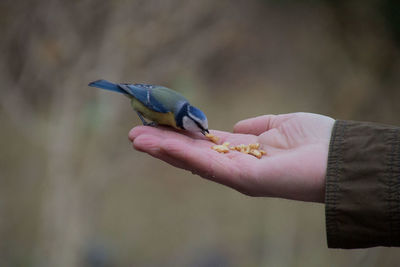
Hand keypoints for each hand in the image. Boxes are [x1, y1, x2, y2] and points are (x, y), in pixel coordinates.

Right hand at [128, 112, 334, 202]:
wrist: (339, 156)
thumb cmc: (316, 139)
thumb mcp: (281, 124)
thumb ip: (258, 125)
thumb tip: (240, 127)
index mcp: (243, 152)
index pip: (205, 144)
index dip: (180, 135)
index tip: (157, 125)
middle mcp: (235, 166)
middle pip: (192, 154)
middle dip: (163, 144)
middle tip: (134, 134)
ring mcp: (236, 175)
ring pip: (192, 160)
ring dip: (163, 149)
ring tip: (137, 138)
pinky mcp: (242, 179)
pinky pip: (205, 164)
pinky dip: (180, 154)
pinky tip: (159, 144)